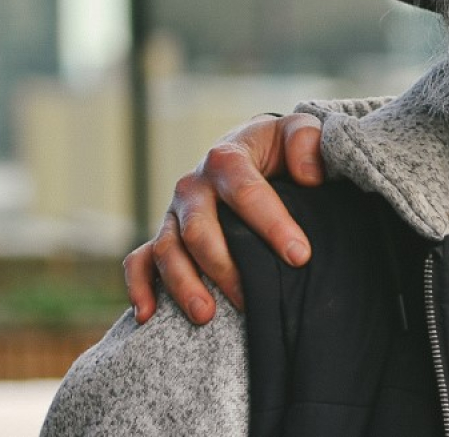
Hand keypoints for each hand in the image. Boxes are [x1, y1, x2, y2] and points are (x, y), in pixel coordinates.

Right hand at [124, 112, 325, 323]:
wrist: (248, 150)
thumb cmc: (277, 148)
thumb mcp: (297, 133)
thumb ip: (307, 142)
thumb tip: (309, 175)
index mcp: (226, 160)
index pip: (246, 192)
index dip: (272, 225)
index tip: (300, 256)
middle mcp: (193, 187)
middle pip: (199, 230)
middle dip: (224, 266)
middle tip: (253, 299)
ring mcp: (175, 213)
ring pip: (167, 250)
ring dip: (183, 284)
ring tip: (206, 316)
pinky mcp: (166, 235)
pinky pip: (140, 261)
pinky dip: (140, 287)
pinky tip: (148, 316)